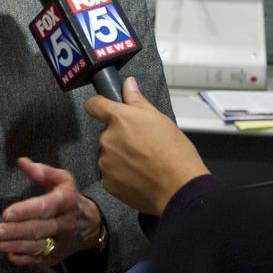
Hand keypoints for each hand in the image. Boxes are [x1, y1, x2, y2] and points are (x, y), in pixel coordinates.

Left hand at [0, 158, 101, 265]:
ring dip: (17, 246)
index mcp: (66, 201)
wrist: (89, 225)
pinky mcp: (56, 256)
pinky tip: (11, 255)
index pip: (45, 207)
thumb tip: (21, 162)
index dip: (26, 211)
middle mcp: (66, 224)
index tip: (7, 213)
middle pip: (40, 229)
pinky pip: (40, 260)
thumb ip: (42, 171)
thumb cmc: (69, 198)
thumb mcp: (62, 180)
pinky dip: (25, 259)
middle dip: (17, 231)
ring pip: (39, 246)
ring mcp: (61, 243)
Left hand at [84, 76, 208, 216]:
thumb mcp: (160, 119)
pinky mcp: (108, 182)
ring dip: (120, 155)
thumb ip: (137, 100)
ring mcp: (106, 162)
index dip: (100, 105)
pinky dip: (121, 173)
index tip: (106, 109)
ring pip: (108, 153)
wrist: (179, 189)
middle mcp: (107, 139)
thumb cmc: (175, 153)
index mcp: (119, 119)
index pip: (94, 105)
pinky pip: (110, 172)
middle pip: (106, 132)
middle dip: (120, 135)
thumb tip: (128, 84)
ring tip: (143, 162)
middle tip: (142, 143)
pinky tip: (140, 175)